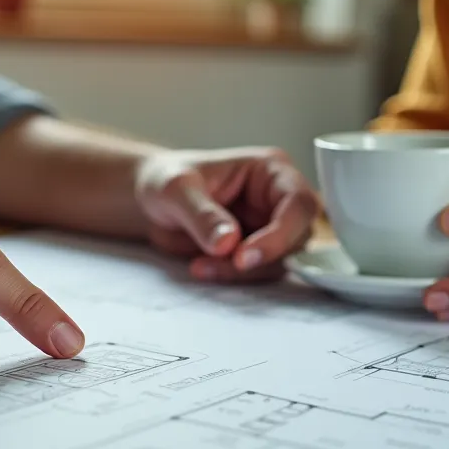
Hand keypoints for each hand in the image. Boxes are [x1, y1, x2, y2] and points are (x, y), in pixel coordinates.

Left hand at [134, 147, 319, 281]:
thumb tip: (229, 242)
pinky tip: (200, 267)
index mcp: (270, 171)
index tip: (244, 256)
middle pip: (297, 237)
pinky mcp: (256, 252)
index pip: (298, 203)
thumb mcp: (176, 190)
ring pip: (279, 261)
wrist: (149, 202)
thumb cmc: (165, 179)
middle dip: (261, 258)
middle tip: (224, 263)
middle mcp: (277, 199)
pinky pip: (258, 273)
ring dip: (242, 272)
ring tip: (199, 264)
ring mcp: (269, 227)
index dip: (281, 233)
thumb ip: (203, 215)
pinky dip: (232, 277)